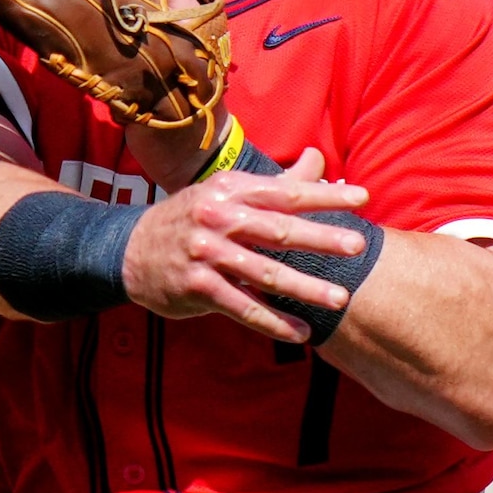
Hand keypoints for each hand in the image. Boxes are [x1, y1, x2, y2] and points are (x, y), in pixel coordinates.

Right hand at [127, 159, 369, 340]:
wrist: (129, 250)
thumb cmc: (192, 218)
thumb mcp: (226, 191)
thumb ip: (276, 182)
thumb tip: (319, 159)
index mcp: (230, 190)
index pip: (285, 191)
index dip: (325, 195)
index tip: (362, 197)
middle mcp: (218, 218)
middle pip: (279, 230)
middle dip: (321, 238)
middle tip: (358, 246)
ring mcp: (206, 253)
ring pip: (265, 273)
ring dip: (305, 288)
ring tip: (340, 299)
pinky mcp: (197, 287)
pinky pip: (243, 308)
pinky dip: (274, 322)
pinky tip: (302, 332)